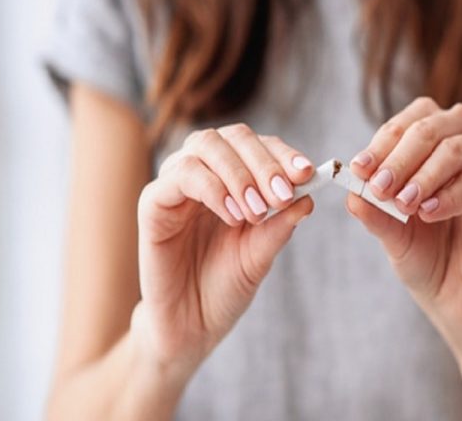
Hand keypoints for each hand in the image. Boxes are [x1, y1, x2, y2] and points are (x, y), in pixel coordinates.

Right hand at [134, 124, 314, 371]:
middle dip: (265, 163)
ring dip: (239, 174)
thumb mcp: (262, 254)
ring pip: (206, 145)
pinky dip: (212, 188)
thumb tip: (309, 196)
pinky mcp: (153, 202)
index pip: (260, 146)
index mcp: (234, 178)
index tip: (308, 173)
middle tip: (282, 195)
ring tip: (257, 211)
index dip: (284, 154)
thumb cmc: (227, 286)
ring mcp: (177, 184)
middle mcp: (205, 172)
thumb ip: (281, 224)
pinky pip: (181, 175)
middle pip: (234, 137)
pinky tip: (233, 216)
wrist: (193, 325)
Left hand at [347, 97, 461, 349]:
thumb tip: (351, 194)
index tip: (359, 170)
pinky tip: (429, 213)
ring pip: (457, 148)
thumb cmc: (420, 250)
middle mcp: (460, 141)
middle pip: (431, 127)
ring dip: (426, 174)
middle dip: (400, 157)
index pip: (407, 122)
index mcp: (429, 140)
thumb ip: (373, 212)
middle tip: (380, 187)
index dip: (382, 144)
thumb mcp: (389, 233)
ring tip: (404, 203)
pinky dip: (452, 194)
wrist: (451, 291)